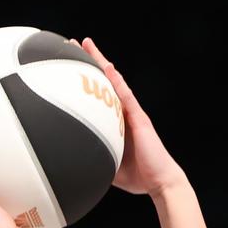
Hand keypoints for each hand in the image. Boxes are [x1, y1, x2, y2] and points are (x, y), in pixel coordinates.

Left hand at [68, 36, 189, 196]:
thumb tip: (70, 162)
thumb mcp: (107, 165)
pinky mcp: (139, 118)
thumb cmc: (138, 176)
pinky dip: (115, 80)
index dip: (84, 78)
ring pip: (114, 81)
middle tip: (71, 44)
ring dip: (100, 62)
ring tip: (85, 45)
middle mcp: (123, 112)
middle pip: (104, 81)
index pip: (97, 94)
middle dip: (88, 61)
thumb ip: (92, 158)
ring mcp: (132, 113)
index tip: (68, 64)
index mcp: (115, 121)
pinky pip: (125, 95)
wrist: (159, 182)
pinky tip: (106, 67)